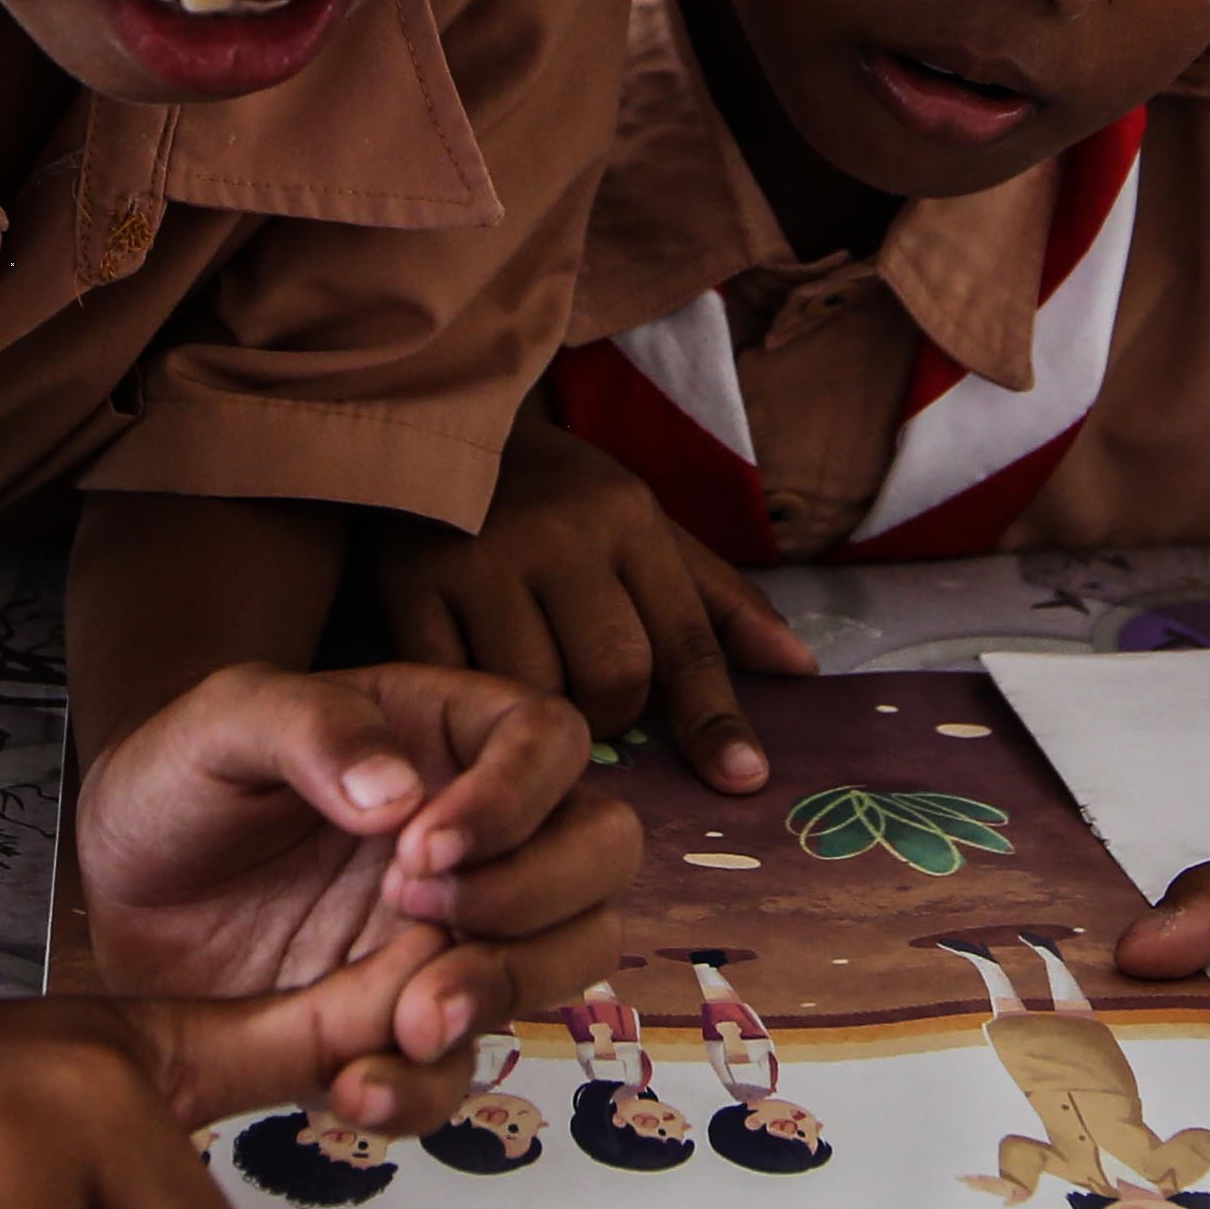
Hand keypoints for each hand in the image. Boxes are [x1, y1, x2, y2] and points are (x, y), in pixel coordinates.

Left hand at [77, 663, 634, 1131]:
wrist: (119, 891)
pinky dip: (425, 1089)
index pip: (549, 743)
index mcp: (450, 736)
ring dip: (505, 991)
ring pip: (567, 960)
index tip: (425, 847)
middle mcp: (484, 834)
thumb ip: (309, 729)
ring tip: (410, 1018)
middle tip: (416, 910)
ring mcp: (458, 932)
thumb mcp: (221, 721)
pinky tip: (355, 1086)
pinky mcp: (409, 1021)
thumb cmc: (180, 779)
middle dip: (534, 896)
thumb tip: (399, 792)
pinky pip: (460, 1069)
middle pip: (599, 852)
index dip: (515, 799)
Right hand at [381, 407, 812, 788]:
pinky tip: (473, 706)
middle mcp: (560, 537)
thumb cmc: (560, 498)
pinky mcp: (409, 585)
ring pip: (534, 692)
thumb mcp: (646, 529)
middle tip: (594, 708)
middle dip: (614, 714)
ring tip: (532, 699)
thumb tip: (800, 669)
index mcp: (629, 520)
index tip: (743, 780)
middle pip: (614, 676)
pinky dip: (472, 711)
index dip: (716, 719)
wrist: (443, 428)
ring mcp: (479, 560)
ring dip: (542, 717)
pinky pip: (455, 686)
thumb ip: (718, 604)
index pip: (687, 639)